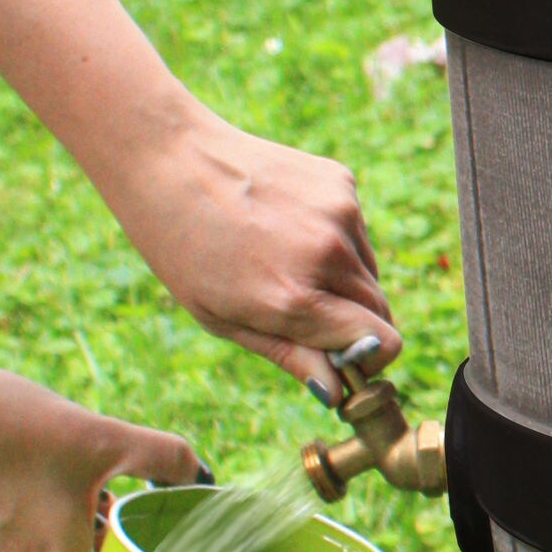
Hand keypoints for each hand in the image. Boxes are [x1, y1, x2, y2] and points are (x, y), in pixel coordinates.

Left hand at [110, 110, 400, 394]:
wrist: (168, 159)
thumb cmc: (183, 248)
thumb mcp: (221, 318)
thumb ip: (289, 355)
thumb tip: (337, 391)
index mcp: (293, 299)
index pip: (383, 343)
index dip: (367, 359)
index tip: (342, 359)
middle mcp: (327, 254)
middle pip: (380, 309)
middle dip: (354, 323)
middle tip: (304, 315)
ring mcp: (339, 212)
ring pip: (368, 270)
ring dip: (342, 279)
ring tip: (281, 259)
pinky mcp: (340, 182)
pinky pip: (355, 231)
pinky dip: (333, 238)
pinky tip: (285, 224)